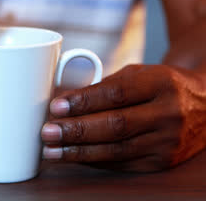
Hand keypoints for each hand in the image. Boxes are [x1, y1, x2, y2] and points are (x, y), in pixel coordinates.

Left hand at [41, 64, 205, 171]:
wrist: (203, 106)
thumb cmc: (162, 85)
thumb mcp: (140, 73)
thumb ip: (105, 85)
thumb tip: (65, 102)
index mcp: (161, 83)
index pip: (116, 94)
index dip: (83, 102)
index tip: (56, 107)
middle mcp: (168, 114)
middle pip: (115, 125)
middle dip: (76, 131)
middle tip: (47, 132)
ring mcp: (167, 142)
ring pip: (116, 150)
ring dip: (78, 152)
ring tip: (51, 150)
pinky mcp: (162, 162)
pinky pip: (121, 164)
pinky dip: (93, 160)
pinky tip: (73, 156)